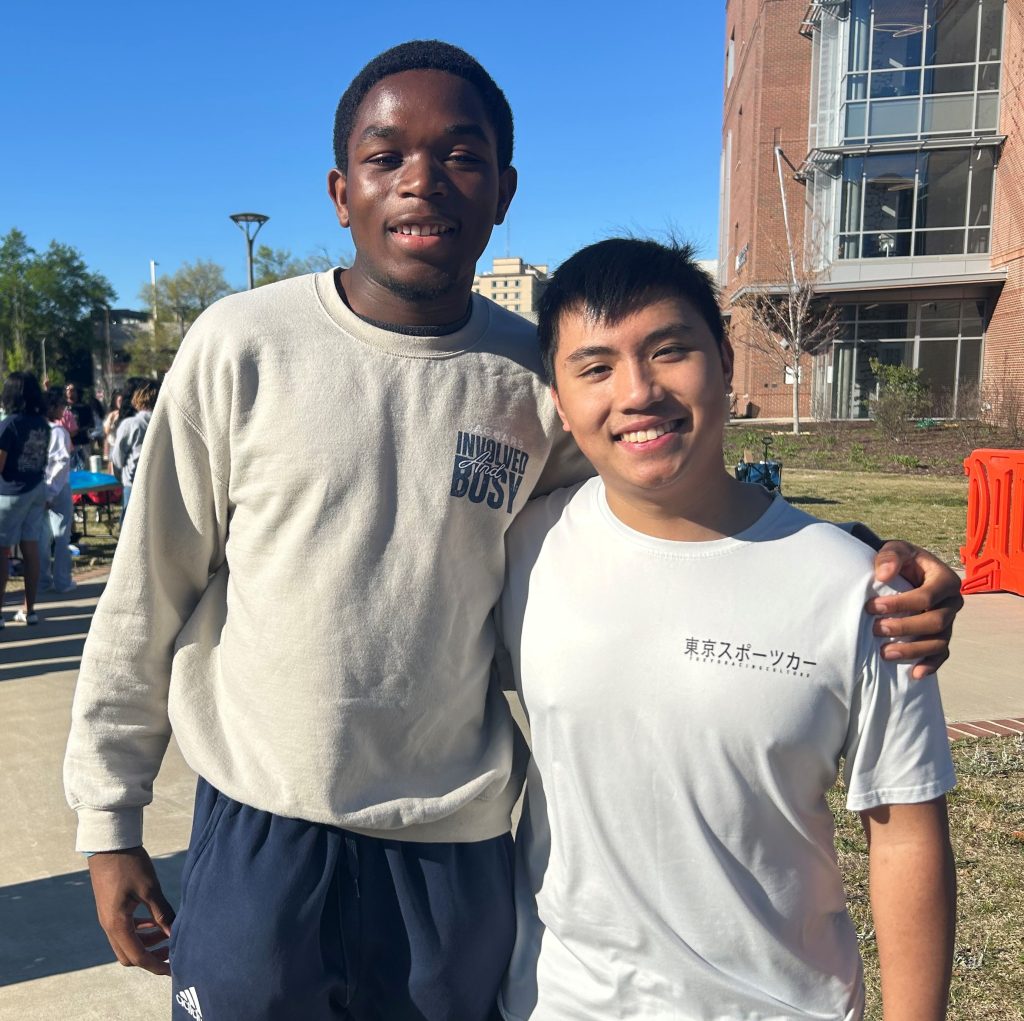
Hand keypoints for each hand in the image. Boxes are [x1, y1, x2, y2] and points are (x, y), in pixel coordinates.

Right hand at [88, 846, 175, 975]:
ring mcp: (108, 918)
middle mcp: (109, 926)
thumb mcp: (150, 888)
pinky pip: (125, 930)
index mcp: (117, 924)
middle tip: (174, 950)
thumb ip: (162, 913)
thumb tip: (176, 933)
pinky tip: (155, 922)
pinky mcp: (111, 909)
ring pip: (127, 943)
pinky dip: (141, 931)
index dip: (156, 964)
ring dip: (147, 942)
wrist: (109, 845)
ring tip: (168, 933)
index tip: (174, 968)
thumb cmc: (130, 864)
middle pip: (129, 955)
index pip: (137, 956)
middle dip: (152, 956)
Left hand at [865, 541, 963, 679]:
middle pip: (936, 622)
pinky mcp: (941, 636)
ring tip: (885, 653)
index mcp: (945, 580)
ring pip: (938, 641)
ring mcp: (949, 622)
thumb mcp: (895, 549)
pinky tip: (914, 674)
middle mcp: (952, 602)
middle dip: (905, 628)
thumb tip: (883, 574)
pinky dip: (929, 665)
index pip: (927, 596)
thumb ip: (890, 556)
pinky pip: (941, 654)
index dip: (901, 604)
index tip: (873, 607)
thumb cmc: (900, 560)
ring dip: (913, 650)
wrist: (904, 571)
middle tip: (876, 629)